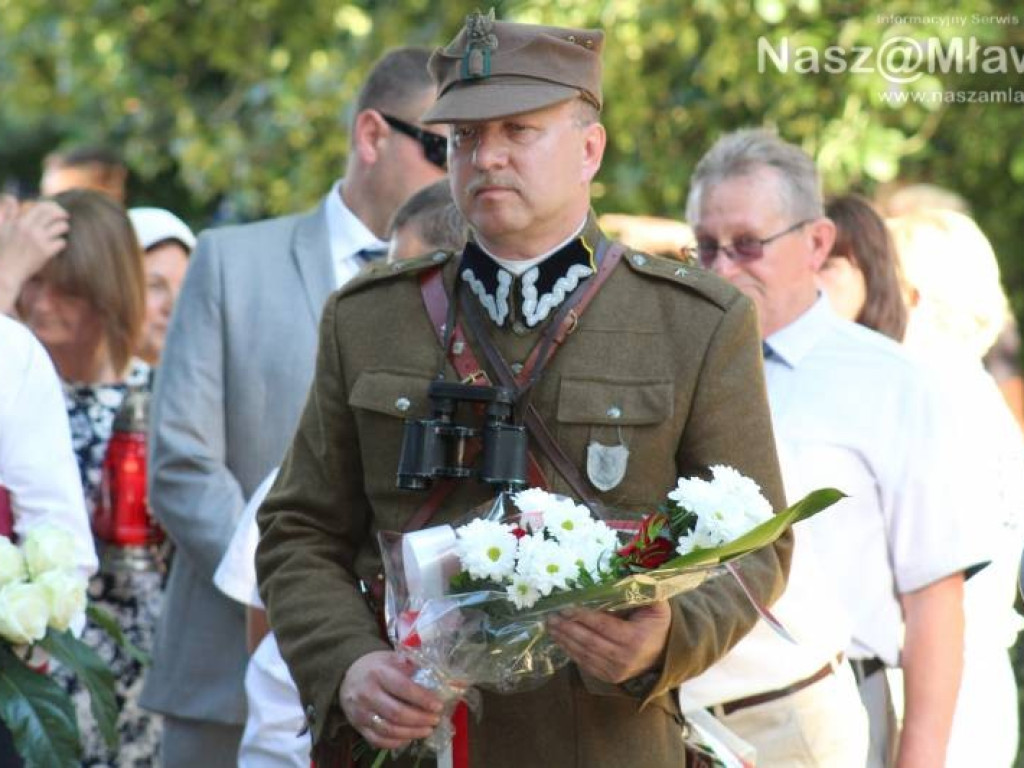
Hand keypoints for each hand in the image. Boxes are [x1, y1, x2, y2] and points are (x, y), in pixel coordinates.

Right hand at [0, 197, 68, 283]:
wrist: (6, 272)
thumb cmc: (4, 250)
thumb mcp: (2, 229)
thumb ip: (8, 212)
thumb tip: (10, 197)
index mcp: (20, 222)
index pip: (42, 206)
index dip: (53, 206)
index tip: (57, 210)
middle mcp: (29, 229)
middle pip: (53, 214)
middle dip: (62, 214)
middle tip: (65, 218)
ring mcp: (38, 241)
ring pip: (61, 226)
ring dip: (64, 228)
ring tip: (62, 230)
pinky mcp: (45, 253)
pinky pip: (62, 242)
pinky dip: (61, 243)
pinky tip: (57, 245)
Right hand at [339, 650, 444, 749]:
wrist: (347, 675)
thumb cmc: (375, 666)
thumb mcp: (391, 657)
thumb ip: (413, 666)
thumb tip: (442, 679)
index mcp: (378, 673)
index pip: (403, 688)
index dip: (422, 698)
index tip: (438, 705)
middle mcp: (367, 694)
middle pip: (396, 713)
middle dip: (420, 719)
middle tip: (436, 719)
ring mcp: (361, 713)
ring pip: (388, 730)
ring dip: (411, 733)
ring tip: (427, 730)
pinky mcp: (357, 726)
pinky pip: (378, 740)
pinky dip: (396, 742)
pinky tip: (409, 738)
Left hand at [547, 602, 671, 684]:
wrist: (662, 655)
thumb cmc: (655, 626)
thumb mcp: (658, 606)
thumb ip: (649, 591)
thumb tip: (635, 574)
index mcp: (634, 638)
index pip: (603, 625)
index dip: (583, 616)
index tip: (565, 607)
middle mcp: (624, 658)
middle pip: (589, 641)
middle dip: (567, 628)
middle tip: (550, 616)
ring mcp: (615, 670)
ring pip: (584, 654)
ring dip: (564, 639)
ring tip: (550, 626)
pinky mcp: (607, 677)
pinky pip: (584, 664)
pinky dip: (570, 651)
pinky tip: (559, 639)